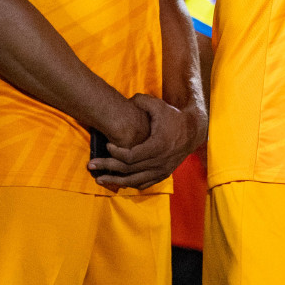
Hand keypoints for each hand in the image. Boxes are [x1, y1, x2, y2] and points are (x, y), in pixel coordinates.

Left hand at [88, 94, 203, 191]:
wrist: (193, 131)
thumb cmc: (174, 117)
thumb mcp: (159, 105)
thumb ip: (141, 101)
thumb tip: (126, 100)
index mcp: (157, 146)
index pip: (130, 156)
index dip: (116, 153)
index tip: (107, 146)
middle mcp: (159, 162)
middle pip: (128, 170)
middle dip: (108, 168)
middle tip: (91, 165)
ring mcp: (161, 170)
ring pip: (134, 181)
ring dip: (115, 181)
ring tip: (99, 178)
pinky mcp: (163, 174)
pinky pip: (144, 184)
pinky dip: (130, 184)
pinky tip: (118, 182)